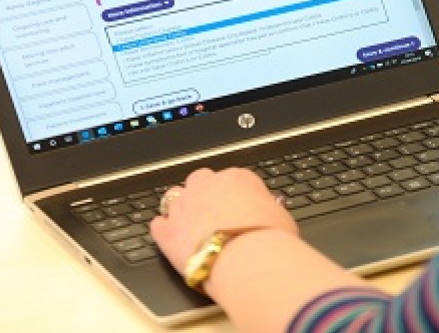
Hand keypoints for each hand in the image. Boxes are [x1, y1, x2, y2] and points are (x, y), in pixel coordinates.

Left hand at [150, 167, 296, 276]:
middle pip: (200, 180)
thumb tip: (268, 211)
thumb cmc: (268, 239)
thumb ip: (267, 209)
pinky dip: (163, 229)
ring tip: (193, 227)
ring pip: (175, 197)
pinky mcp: (167, 232)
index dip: (236, 195)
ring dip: (182, 208)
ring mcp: (183, 207)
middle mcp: (207, 185)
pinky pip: (158, 223)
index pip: (233, 179)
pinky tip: (172, 237)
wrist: (247, 260)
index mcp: (237, 178)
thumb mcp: (280, 217)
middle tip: (215, 213)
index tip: (240, 208)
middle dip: (204, 193)